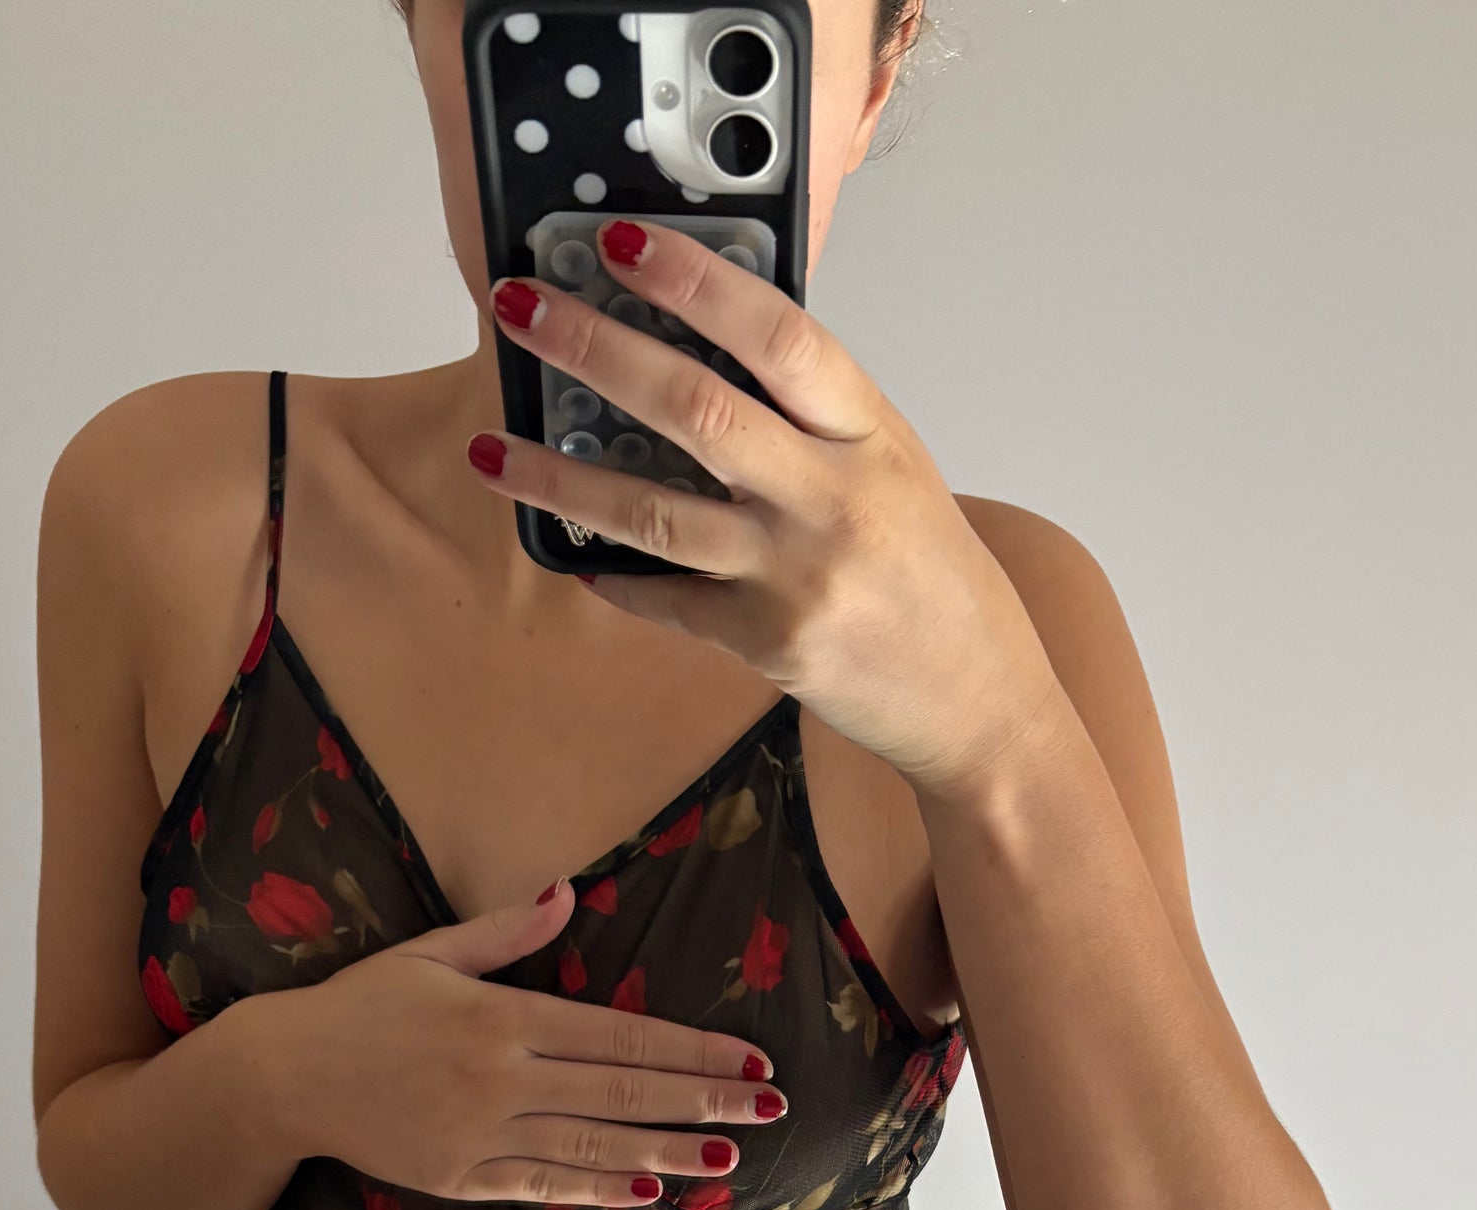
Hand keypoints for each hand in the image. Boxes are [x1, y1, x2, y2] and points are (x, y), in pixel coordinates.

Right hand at [277, 880, 783, 1205]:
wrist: (282, 1078)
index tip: (750, 1059)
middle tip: (771, 1107)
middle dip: (705, 1100)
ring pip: (596, 1146)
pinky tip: (650, 1190)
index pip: (622, 1034)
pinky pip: (545, 1185)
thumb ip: (504, 931)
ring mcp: (483, 1134)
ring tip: (730, 1156)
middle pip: (625, 1090)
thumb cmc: (358, 1006)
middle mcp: (502, 1078)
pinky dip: (600, 1189)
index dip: (693, 1050)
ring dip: (669, 1151)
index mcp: (503, 1017)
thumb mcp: (428, 953)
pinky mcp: (461, 1177)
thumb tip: (566, 892)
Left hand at [472, 221, 1066, 800]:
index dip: (696, 281)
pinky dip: (617, 578)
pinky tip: (577, 559)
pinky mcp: (768, 644)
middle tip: (523, 311)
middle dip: (595, 350)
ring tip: (496, 449)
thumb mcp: (893, 472)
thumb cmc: (932, 578)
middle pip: (698, 408)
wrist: (979, 701)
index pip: (779, 332)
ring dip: (561, 480)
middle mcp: (834, 498)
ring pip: (654, 513)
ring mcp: (797, 575)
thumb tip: (706, 357)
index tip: (622, 241)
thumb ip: (814, 421)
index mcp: (872, 434)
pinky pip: (668, 601)